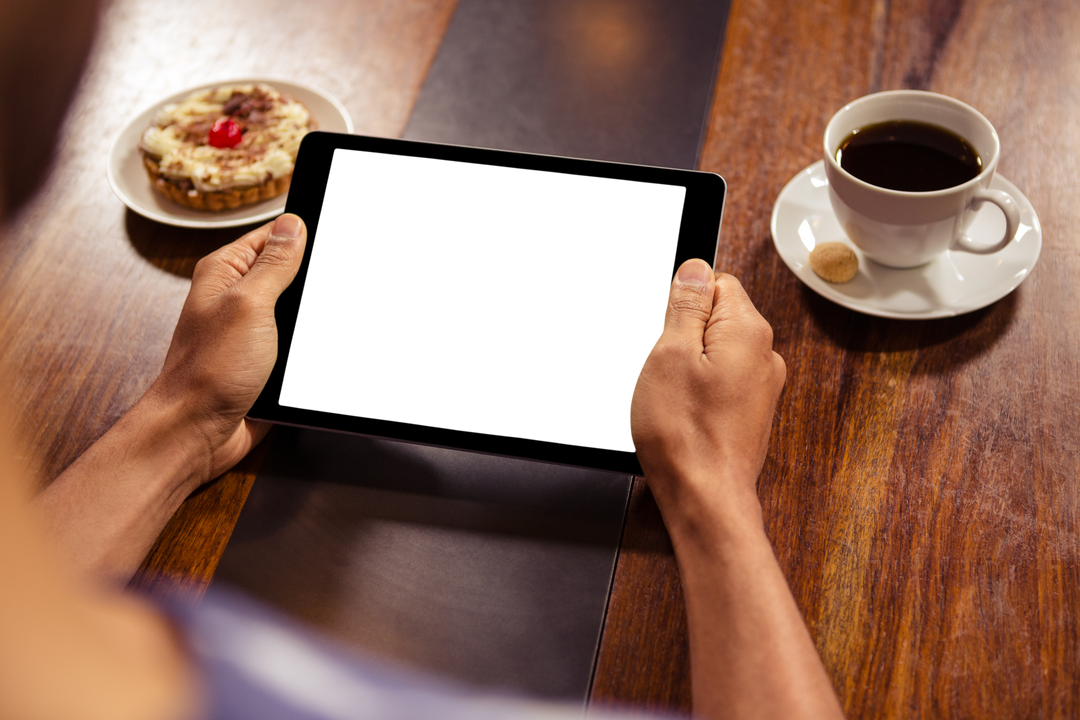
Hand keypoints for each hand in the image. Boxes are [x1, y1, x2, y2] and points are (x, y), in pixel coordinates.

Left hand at [148, 213, 306, 483]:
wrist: (197, 432)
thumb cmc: (208, 372)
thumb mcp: (250, 304)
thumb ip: (275, 263)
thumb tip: (294, 224)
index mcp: (224, 272)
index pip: (271, 235)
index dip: (301, 235)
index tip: (331, 240)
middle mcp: (235, 297)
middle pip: (287, 271)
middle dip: (312, 279)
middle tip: (332, 286)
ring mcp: (249, 330)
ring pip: (295, 310)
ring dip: (310, 318)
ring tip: (318, 322)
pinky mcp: (263, 361)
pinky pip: (295, 344)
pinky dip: (308, 346)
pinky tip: (315, 350)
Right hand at [627, 258, 785, 526]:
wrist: (704, 498)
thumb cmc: (684, 434)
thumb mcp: (667, 353)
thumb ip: (684, 304)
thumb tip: (693, 268)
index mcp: (748, 330)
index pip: (715, 282)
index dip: (680, 303)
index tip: (665, 335)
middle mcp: (765, 354)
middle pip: (715, 318)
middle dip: (683, 337)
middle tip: (665, 371)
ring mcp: (761, 387)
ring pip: (714, 353)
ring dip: (689, 368)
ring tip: (674, 398)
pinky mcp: (751, 413)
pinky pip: (720, 383)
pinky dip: (699, 393)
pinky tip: (684, 416)